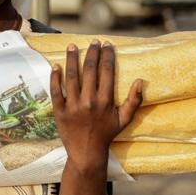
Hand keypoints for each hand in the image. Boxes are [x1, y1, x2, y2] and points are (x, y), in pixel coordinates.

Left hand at [50, 41, 142, 171]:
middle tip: (93, 42)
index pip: (107, 72)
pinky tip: (56, 65)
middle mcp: (89, 101)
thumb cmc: (107, 134)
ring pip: (72, 77)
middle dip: (92, 53)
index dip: (107, 56)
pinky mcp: (59, 111)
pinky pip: (55, 91)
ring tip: (72, 46)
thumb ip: (134, 101)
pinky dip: (55, 77)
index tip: (107, 45)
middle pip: (90, 70)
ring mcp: (72, 106)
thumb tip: (140, 81)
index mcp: (105, 101)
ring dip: (72, 59)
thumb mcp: (124, 119)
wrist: (86, 152)